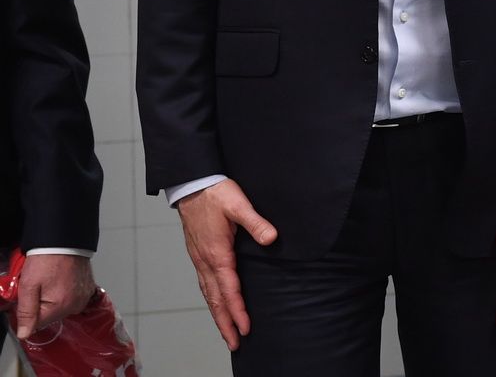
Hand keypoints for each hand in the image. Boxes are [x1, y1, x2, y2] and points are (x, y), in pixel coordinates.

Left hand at [11, 253, 94, 338]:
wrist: (64, 241)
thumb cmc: (46, 260)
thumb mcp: (28, 286)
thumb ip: (26, 312)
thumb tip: (25, 334)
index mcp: (61, 306)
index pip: (36, 324)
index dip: (27, 312)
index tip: (26, 297)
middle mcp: (75, 305)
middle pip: (49, 316)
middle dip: (40, 305)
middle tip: (37, 287)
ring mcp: (83, 297)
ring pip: (60, 309)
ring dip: (52, 300)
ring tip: (49, 282)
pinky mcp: (88, 290)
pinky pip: (71, 300)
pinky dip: (63, 293)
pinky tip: (59, 282)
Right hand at [176, 180, 278, 350]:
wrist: (192, 183)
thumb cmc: (216, 193)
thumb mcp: (239, 204)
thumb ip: (256, 222)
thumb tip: (272, 238)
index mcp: (217, 253)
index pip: (229, 289)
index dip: (238, 310)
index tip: (246, 328)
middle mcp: (206, 261)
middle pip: (215, 300)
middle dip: (226, 322)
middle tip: (235, 343)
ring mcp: (200, 259)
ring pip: (208, 294)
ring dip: (218, 314)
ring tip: (226, 332)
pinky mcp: (199, 255)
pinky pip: (204, 284)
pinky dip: (211, 300)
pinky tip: (216, 304)